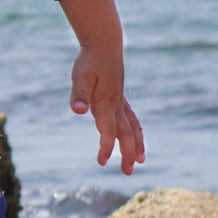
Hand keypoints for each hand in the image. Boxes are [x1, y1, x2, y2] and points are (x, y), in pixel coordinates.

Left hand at [70, 46, 144, 175]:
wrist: (105, 44)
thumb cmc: (89, 61)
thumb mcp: (79, 77)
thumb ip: (79, 95)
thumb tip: (78, 110)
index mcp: (106, 103)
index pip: (108, 130)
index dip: (105, 147)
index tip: (101, 162)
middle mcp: (117, 105)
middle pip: (125, 134)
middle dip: (126, 153)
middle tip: (127, 172)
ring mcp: (121, 102)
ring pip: (132, 128)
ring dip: (136, 145)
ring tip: (139, 161)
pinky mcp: (120, 98)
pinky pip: (132, 119)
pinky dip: (136, 131)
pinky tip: (136, 138)